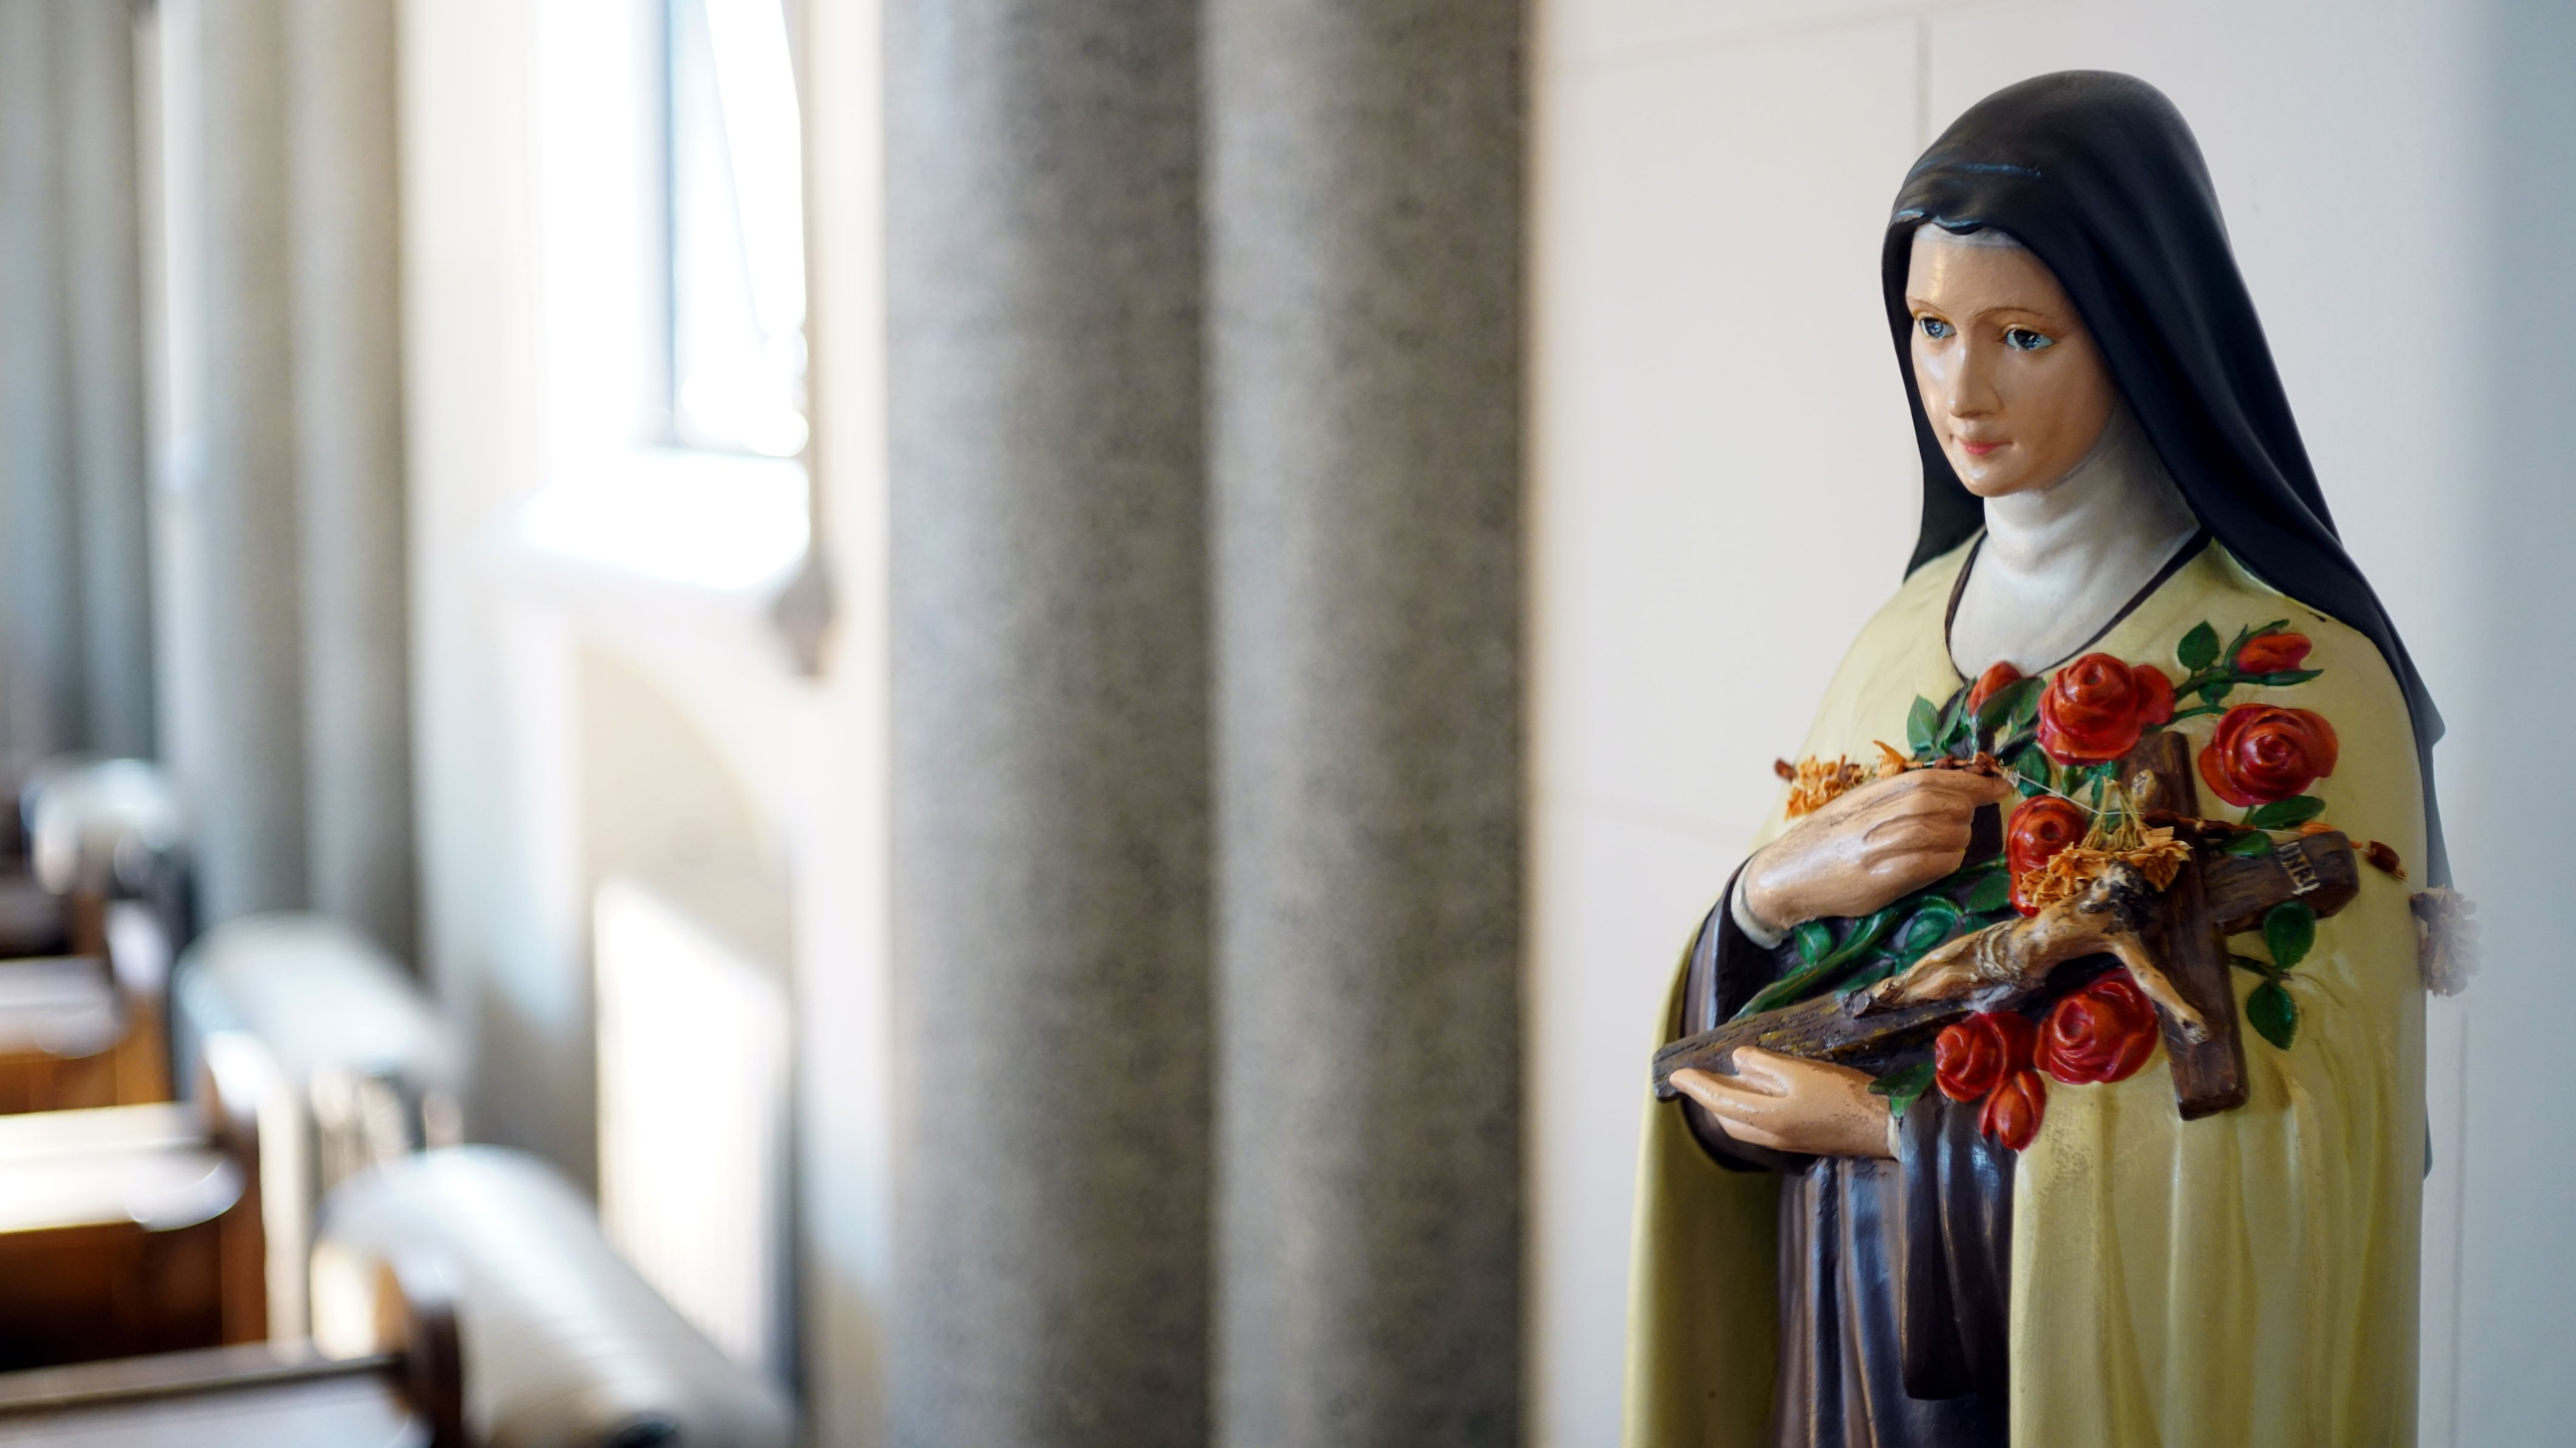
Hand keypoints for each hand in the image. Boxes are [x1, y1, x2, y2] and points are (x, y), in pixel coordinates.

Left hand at [1669, 1048, 1894, 1158]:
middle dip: (1709, 1097)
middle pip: (1727, 1118)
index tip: (1676, 1074)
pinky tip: (1759, 1093)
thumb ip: (1766, 1066)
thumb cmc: (1845, 1094)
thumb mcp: (1802, 1071)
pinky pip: (1761, 1126)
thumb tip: (1738, 1061)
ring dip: (1729, 1104)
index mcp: (1767, 1119)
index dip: (1696, 1086)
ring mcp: (1786, 1142)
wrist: (1883, 1126)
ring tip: (1725, 1081)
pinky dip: (1750, 1109)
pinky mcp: (1800, 1141)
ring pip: (1743, 1124)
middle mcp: (1771, 1137)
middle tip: (1699, 1074)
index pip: (1719, 1101)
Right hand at [1741, 769, 2014, 929]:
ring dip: (1958, 833)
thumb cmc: (1822, 844)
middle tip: (1983, 809)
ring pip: (1932, 830)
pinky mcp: (1874, 881)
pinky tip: (1949, 859)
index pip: (1923, 779)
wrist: (1783, 877)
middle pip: (1931, 800)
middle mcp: (1868, 819)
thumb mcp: (1851, 811)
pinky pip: (1923, 864)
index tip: (1997, 782)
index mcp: (1864, 797)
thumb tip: (1943, 795)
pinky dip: (1946, 859)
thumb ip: (1889, 802)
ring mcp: (1871, 850)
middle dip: (1968, 802)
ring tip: (1960, 837)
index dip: (1966, 779)